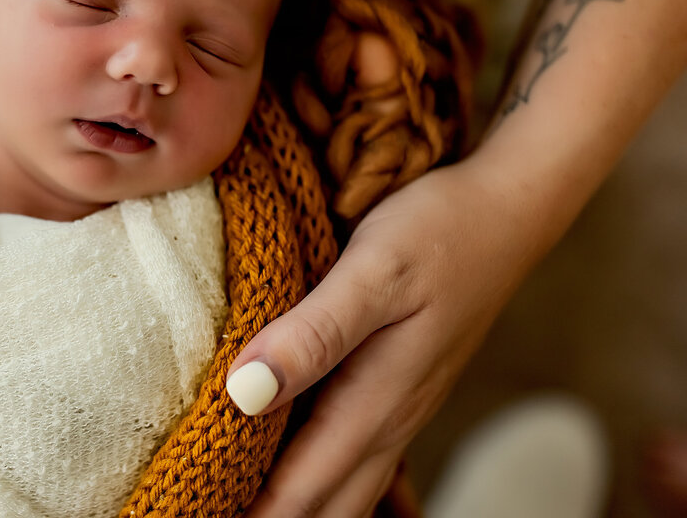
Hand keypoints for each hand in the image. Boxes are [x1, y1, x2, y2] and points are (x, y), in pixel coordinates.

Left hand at [226, 157, 539, 516]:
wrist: (507, 208)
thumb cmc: (438, 230)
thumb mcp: (374, 272)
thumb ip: (313, 334)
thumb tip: (244, 393)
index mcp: (374, 405)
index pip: (298, 495)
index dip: (245, 516)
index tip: (188, 510)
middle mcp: (387, 422)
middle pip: (320, 509)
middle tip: (196, 504)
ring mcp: (395, 409)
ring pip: (339, 489)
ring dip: (287, 503)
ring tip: (225, 494)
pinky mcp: (395, 388)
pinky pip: (349, 454)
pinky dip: (308, 471)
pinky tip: (271, 453)